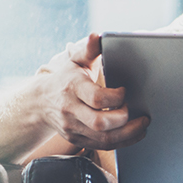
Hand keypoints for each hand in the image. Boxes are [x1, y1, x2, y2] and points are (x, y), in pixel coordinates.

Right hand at [34, 34, 148, 150]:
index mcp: (72, 88)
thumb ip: (89, 50)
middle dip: (124, 119)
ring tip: (143, 124)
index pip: (97, 98)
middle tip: (134, 110)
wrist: (39, 102)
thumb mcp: (75, 61)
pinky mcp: (77, 139)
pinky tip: (135, 133)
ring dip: (129, 133)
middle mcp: (71, 110)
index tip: (124, 90)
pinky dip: (124, 141)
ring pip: (104, 138)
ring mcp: (73, 127)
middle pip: (101, 123)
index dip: (116, 97)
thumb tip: (98, 36)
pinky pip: (103, 146)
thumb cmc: (64, 78)